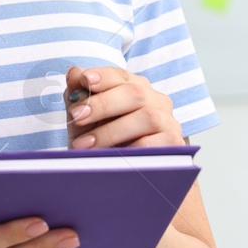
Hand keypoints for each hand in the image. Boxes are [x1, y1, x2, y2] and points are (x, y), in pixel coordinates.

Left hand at [66, 65, 183, 148]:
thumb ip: (79, 95)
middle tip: (77, 116)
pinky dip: (130, 149)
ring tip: (85, 145)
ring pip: (146, 117)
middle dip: (103, 104)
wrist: (121, 174)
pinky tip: (110, 156)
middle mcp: (155, 100)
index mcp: (134, 87)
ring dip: (111, 131)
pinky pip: (154, 144)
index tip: (84, 81)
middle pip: (134, 93)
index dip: (103, 76)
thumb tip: (73, 73)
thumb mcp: (85, 120)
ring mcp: (167, 121)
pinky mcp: (173, 143)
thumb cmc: (102, 141)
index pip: (120, 76)